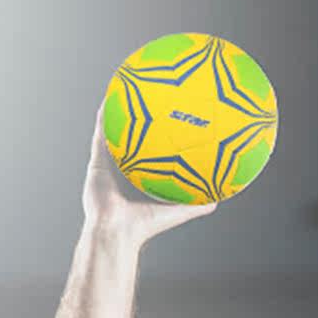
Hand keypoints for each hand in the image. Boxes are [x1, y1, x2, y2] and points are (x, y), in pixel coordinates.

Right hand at [82, 105, 215, 246]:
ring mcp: (109, 163)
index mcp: (140, 180)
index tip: (170, 124)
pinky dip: (107, 112)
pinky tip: (114, 92)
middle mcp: (124, 169)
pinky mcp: (97, 159)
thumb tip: (220, 198)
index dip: (160, 141)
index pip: (151, 156)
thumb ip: (197, 205)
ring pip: (116, 130)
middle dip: (142, 119)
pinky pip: (102, 130)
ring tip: (130, 87)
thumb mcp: (177, 211)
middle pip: (134, 139)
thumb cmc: (145, 225)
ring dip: (122, 109)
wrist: (117, 230)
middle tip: (152, 99)